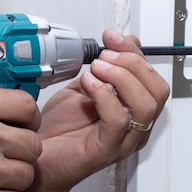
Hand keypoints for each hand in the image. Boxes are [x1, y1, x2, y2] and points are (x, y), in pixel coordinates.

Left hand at [30, 29, 169, 191]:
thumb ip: (105, 67)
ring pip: (144, 106)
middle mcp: (135, 128)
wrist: (35, 154)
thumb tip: (120, 42)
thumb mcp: (85, 86)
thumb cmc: (59, 129)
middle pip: (156, 91)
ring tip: (95, 69)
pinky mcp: (105, 151)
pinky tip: (88, 84)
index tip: (111, 37)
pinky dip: (105, 95)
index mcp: (133, 112)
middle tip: (104, 56)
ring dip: (121, 78)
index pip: (152, 78)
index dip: (135, 53)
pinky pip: (118, 120)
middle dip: (132, 63)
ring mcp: (123, 141)